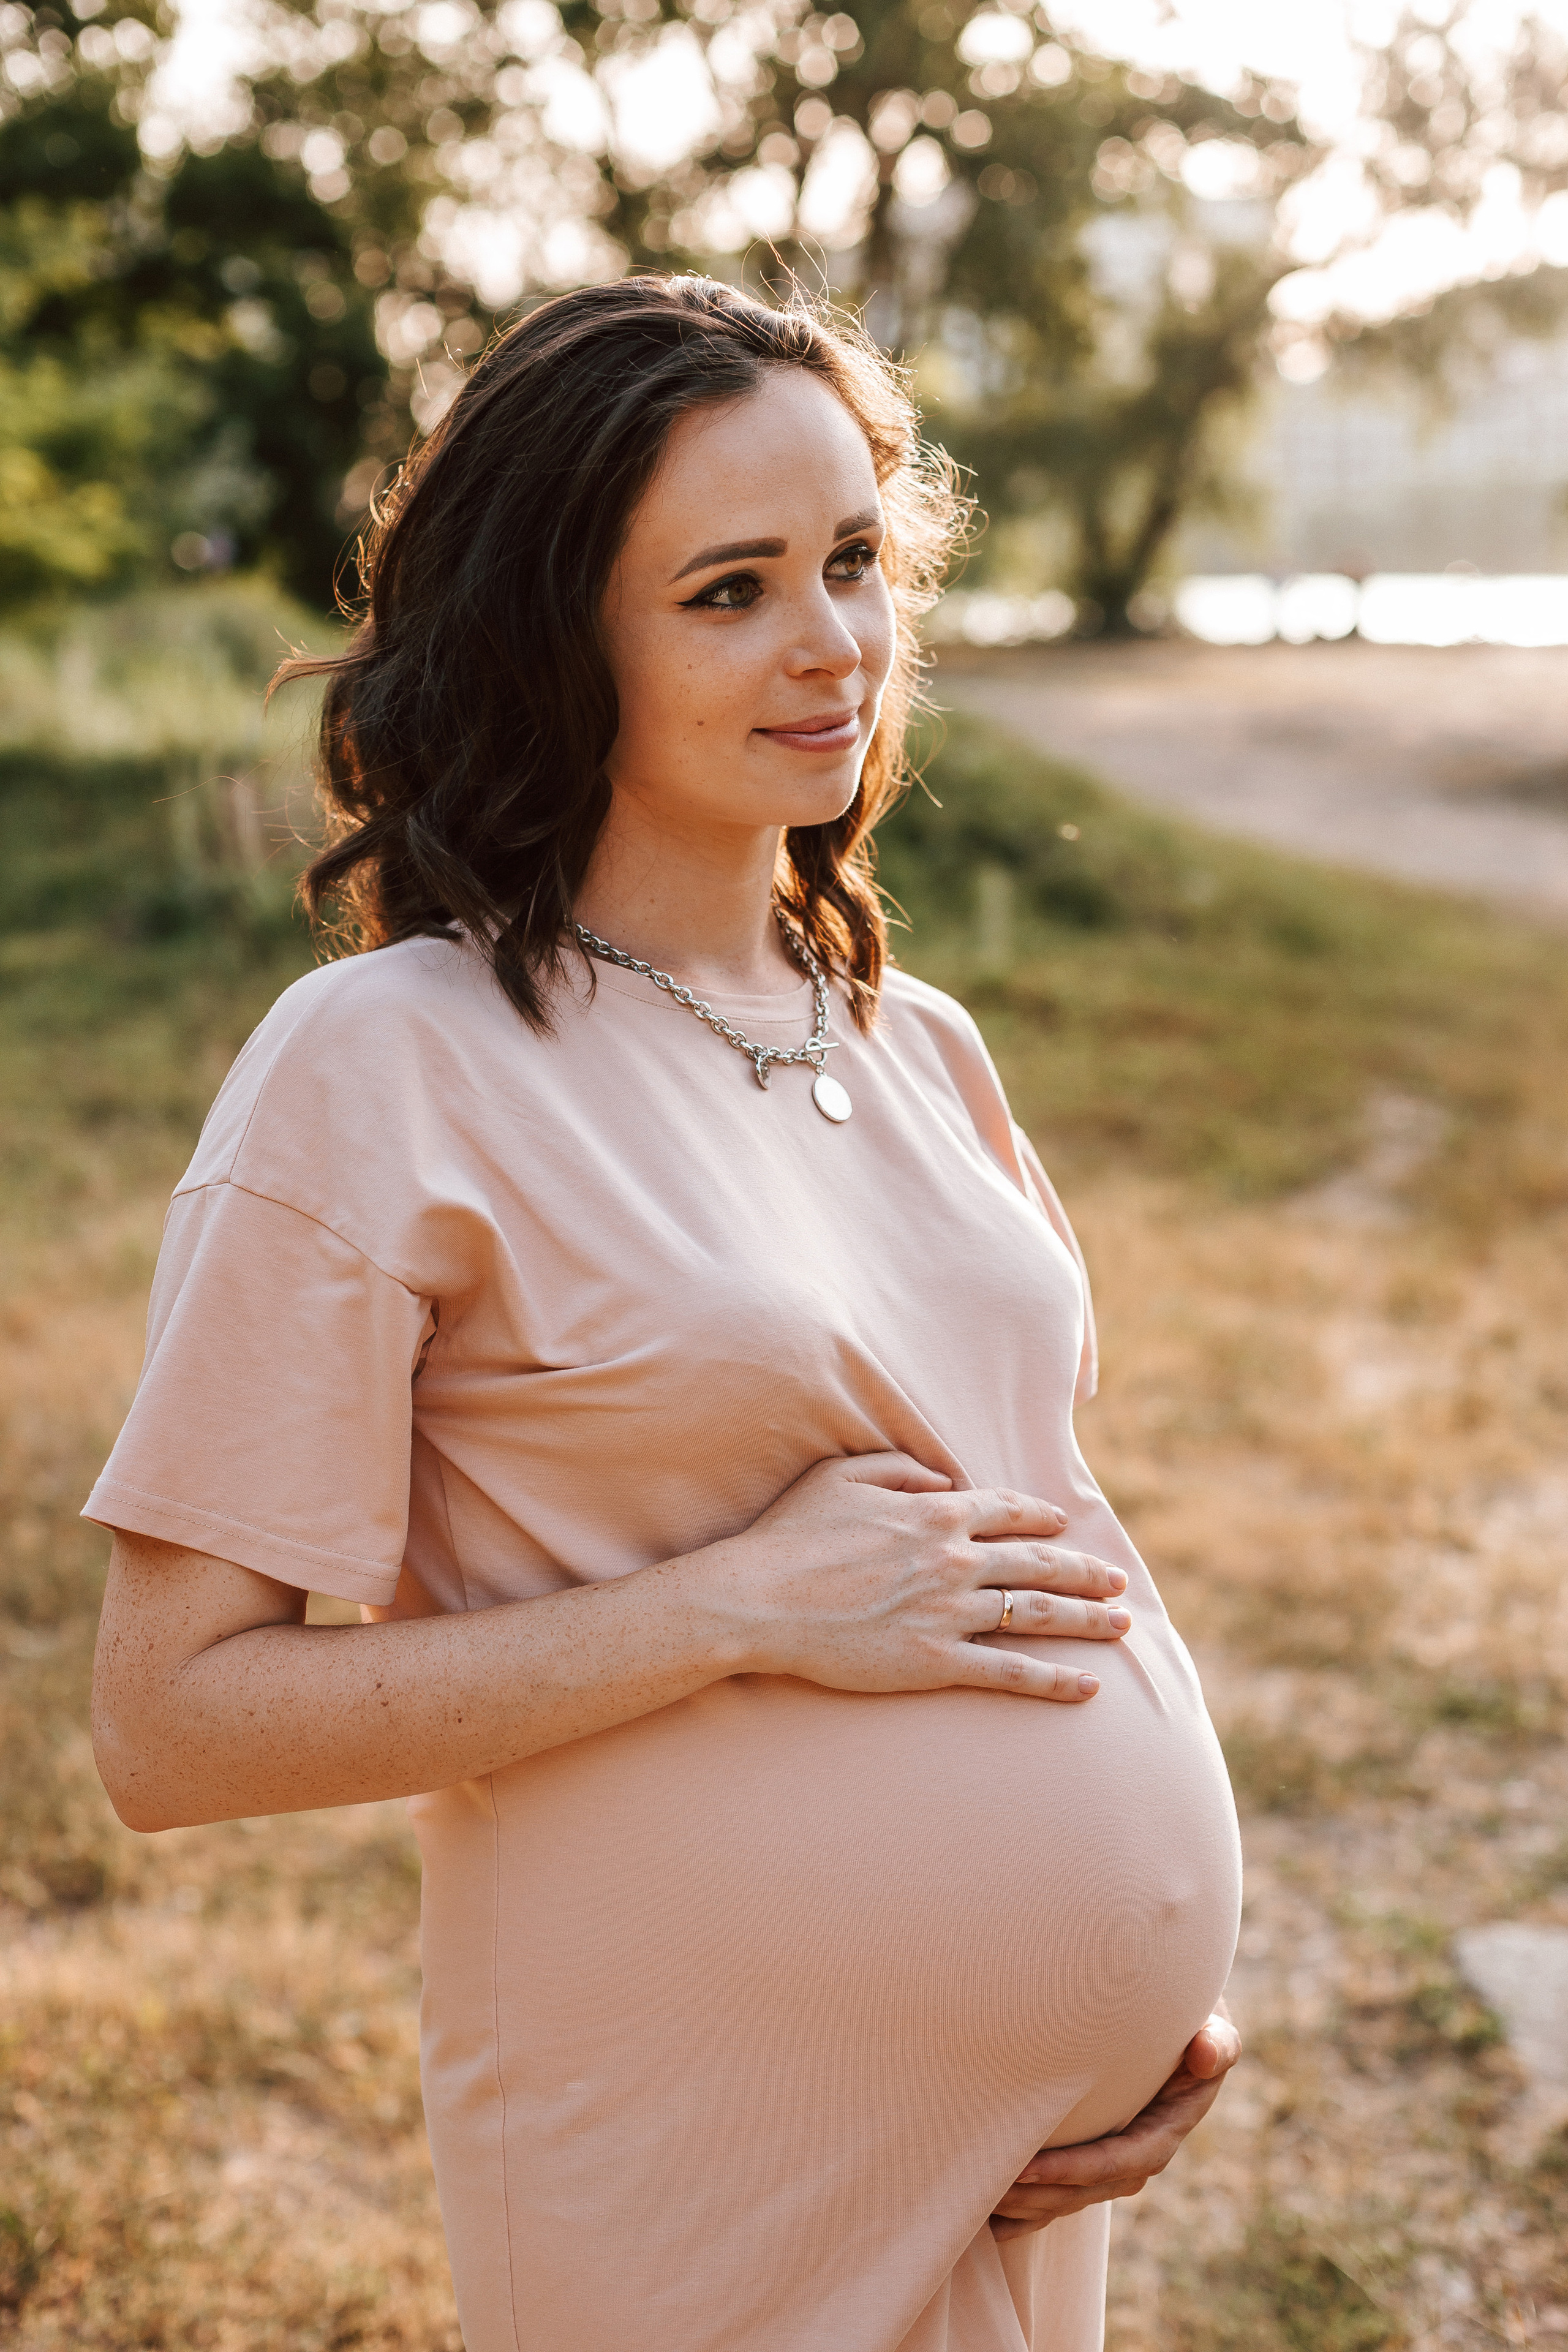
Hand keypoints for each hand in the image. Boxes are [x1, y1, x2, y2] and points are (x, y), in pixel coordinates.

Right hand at [699, 1451, 1130, 1703]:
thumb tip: (943, 1480)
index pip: (1007, 1512)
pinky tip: (1085, 1687)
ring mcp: (949, 1614)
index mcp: (934, 1514)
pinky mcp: (936, 1663)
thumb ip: (899, 1468)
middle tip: (1118, 1581)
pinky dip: (1053, 1680)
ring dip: (1086, 1620)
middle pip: (1038, 1564)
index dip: (1041, 1519)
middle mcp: (953, 1560)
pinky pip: (1010, 1672)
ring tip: (1121, 1626)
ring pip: (1037, 1615)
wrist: (758, 1599)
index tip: (1063, 1526)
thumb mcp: (841, 1476)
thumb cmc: (791, 1535)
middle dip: (1085, 1572)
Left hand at [990, 2006, 1241, 2238]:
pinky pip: (1061, 2194)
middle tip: (991, 2186)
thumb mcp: (1212, 2028)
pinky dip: (1027, 2212)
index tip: (1030, 2168)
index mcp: (1165, 2130)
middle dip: (1041, 2194)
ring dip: (1028, 2206)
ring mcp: (1114, 2161)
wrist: (1181, 2031)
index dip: (1078, 2169)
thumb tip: (1205, 2054)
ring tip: (981, 2202)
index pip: (1121, 2161)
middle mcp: (1139, 2155)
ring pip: (1070, 2197)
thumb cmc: (1192, 2022)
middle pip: (1088, 2189)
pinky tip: (988, 2222)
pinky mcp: (1093, 2159)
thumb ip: (1216, 2042)